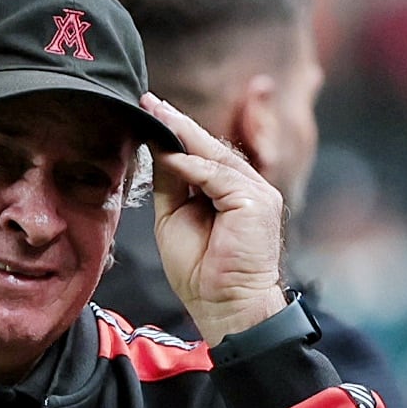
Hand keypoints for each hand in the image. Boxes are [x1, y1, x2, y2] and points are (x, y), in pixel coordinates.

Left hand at [141, 92, 287, 346]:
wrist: (224, 305)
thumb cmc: (200, 272)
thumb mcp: (174, 218)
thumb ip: (171, 184)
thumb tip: (159, 150)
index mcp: (229, 191)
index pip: (201, 154)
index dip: (175, 133)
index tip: (149, 112)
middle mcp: (247, 187)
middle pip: (210, 148)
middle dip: (177, 124)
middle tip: (149, 102)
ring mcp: (256, 192)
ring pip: (215, 155)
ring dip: (183, 134)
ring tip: (156, 115)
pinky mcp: (258, 200)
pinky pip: (219, 175)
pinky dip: (193, 165)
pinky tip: (170, 155)